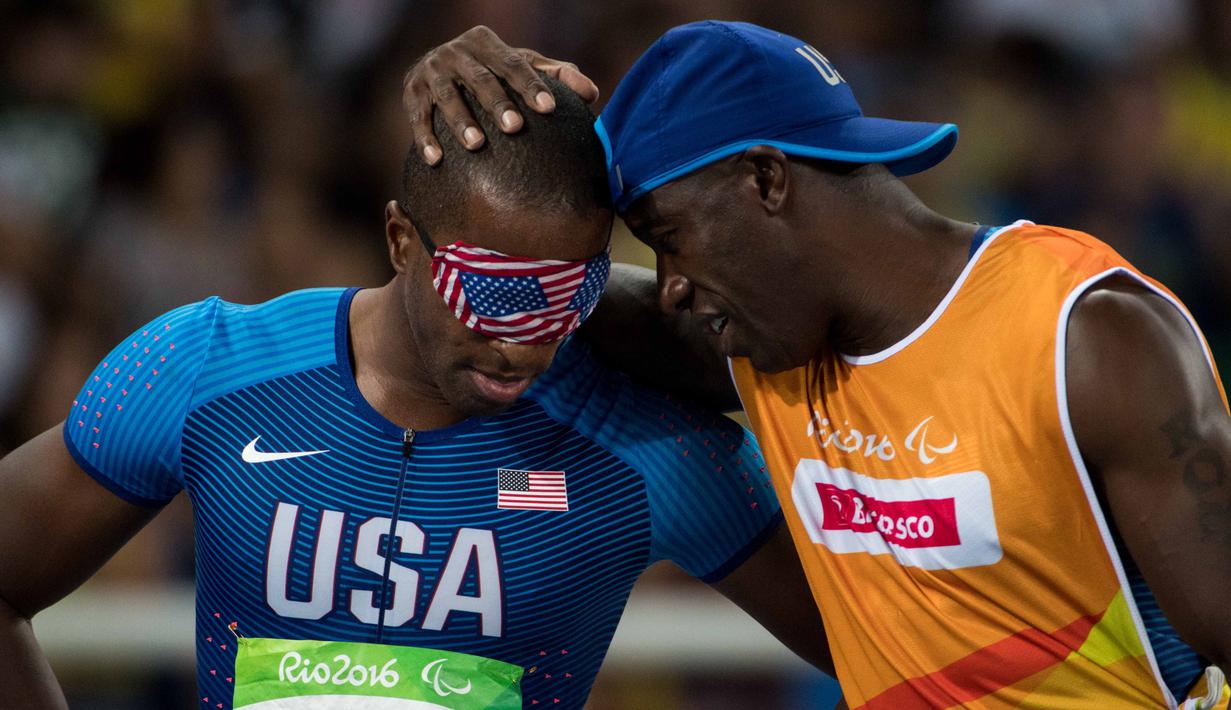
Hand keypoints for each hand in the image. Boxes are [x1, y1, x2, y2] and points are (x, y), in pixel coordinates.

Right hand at [402, 25, 599, 164]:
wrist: (438, 68)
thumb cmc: (493, 72)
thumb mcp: (521, 67)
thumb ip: (557, 76)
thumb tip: (592, 94)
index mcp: (486, 43)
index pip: (513, 64)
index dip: (531, 85)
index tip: (548, 109)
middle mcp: (455, 52)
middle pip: (480, 79)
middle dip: (497, 103)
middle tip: (515, 128)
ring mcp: (431, 72)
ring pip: (447, 97)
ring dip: (460, 121)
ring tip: (476, 144)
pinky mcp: (411, 94)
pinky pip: (418, 117)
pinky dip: (425, 138)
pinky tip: (436, 160)